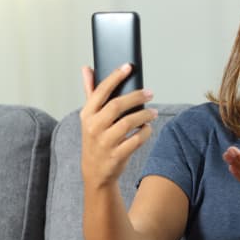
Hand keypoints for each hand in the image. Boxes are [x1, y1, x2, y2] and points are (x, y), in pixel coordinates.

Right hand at [80, 64, 157, 188]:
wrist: (95, 172)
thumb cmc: (95, 139)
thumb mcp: (89, 117)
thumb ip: (90, 92)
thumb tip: (86, 68)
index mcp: (87, 114)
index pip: (101, 91)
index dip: (115, 77)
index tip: (128, 67)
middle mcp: (93, 127)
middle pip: (117, 105)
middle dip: (136, 96)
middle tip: (150, 92)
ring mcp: (104, 142)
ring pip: (128, 123)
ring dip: (144, 115)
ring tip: (153, 112)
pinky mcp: (116, 155)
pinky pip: (136, 140)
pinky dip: (145, 132)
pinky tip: (148, 128)